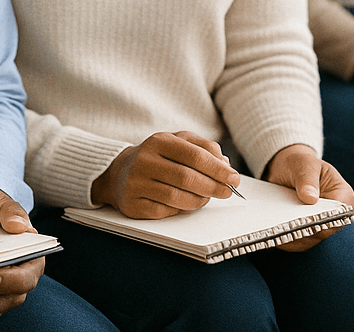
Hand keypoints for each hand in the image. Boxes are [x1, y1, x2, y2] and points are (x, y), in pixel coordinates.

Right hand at [90, 131, 240, 218]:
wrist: (119, 172)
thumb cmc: (157, 157)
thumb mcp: (178, 142)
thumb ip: (203, 147)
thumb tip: (225, 163)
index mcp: (158, 141)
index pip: (194, 155)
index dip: (218, 169)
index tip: (234, 178)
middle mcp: (144, 160)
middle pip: (187, 178)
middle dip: (213, 187)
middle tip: (227, 192)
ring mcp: (136, 183)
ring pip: (178, 198)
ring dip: (199, 201)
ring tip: (206, 197)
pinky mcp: (132, 204)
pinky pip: (165, 212)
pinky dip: (180, 210)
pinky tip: (184, 203)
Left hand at [265, 144, 353, 251]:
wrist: (288, 168)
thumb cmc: (300, 163)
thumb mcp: (304, 164)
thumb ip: (307, 179)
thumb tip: (310, 198)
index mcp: (343, 197)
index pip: (337, 215)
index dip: (322, 219)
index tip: (304, 220)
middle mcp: (335, 217)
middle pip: (322, 232)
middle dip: (304, 231)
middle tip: (284, 229)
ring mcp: (320, 227)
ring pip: (309, 240)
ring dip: (292, 238)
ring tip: (275, 233)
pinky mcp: (306, 233)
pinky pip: (297, 242)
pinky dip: (285, 240)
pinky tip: (271, 234)